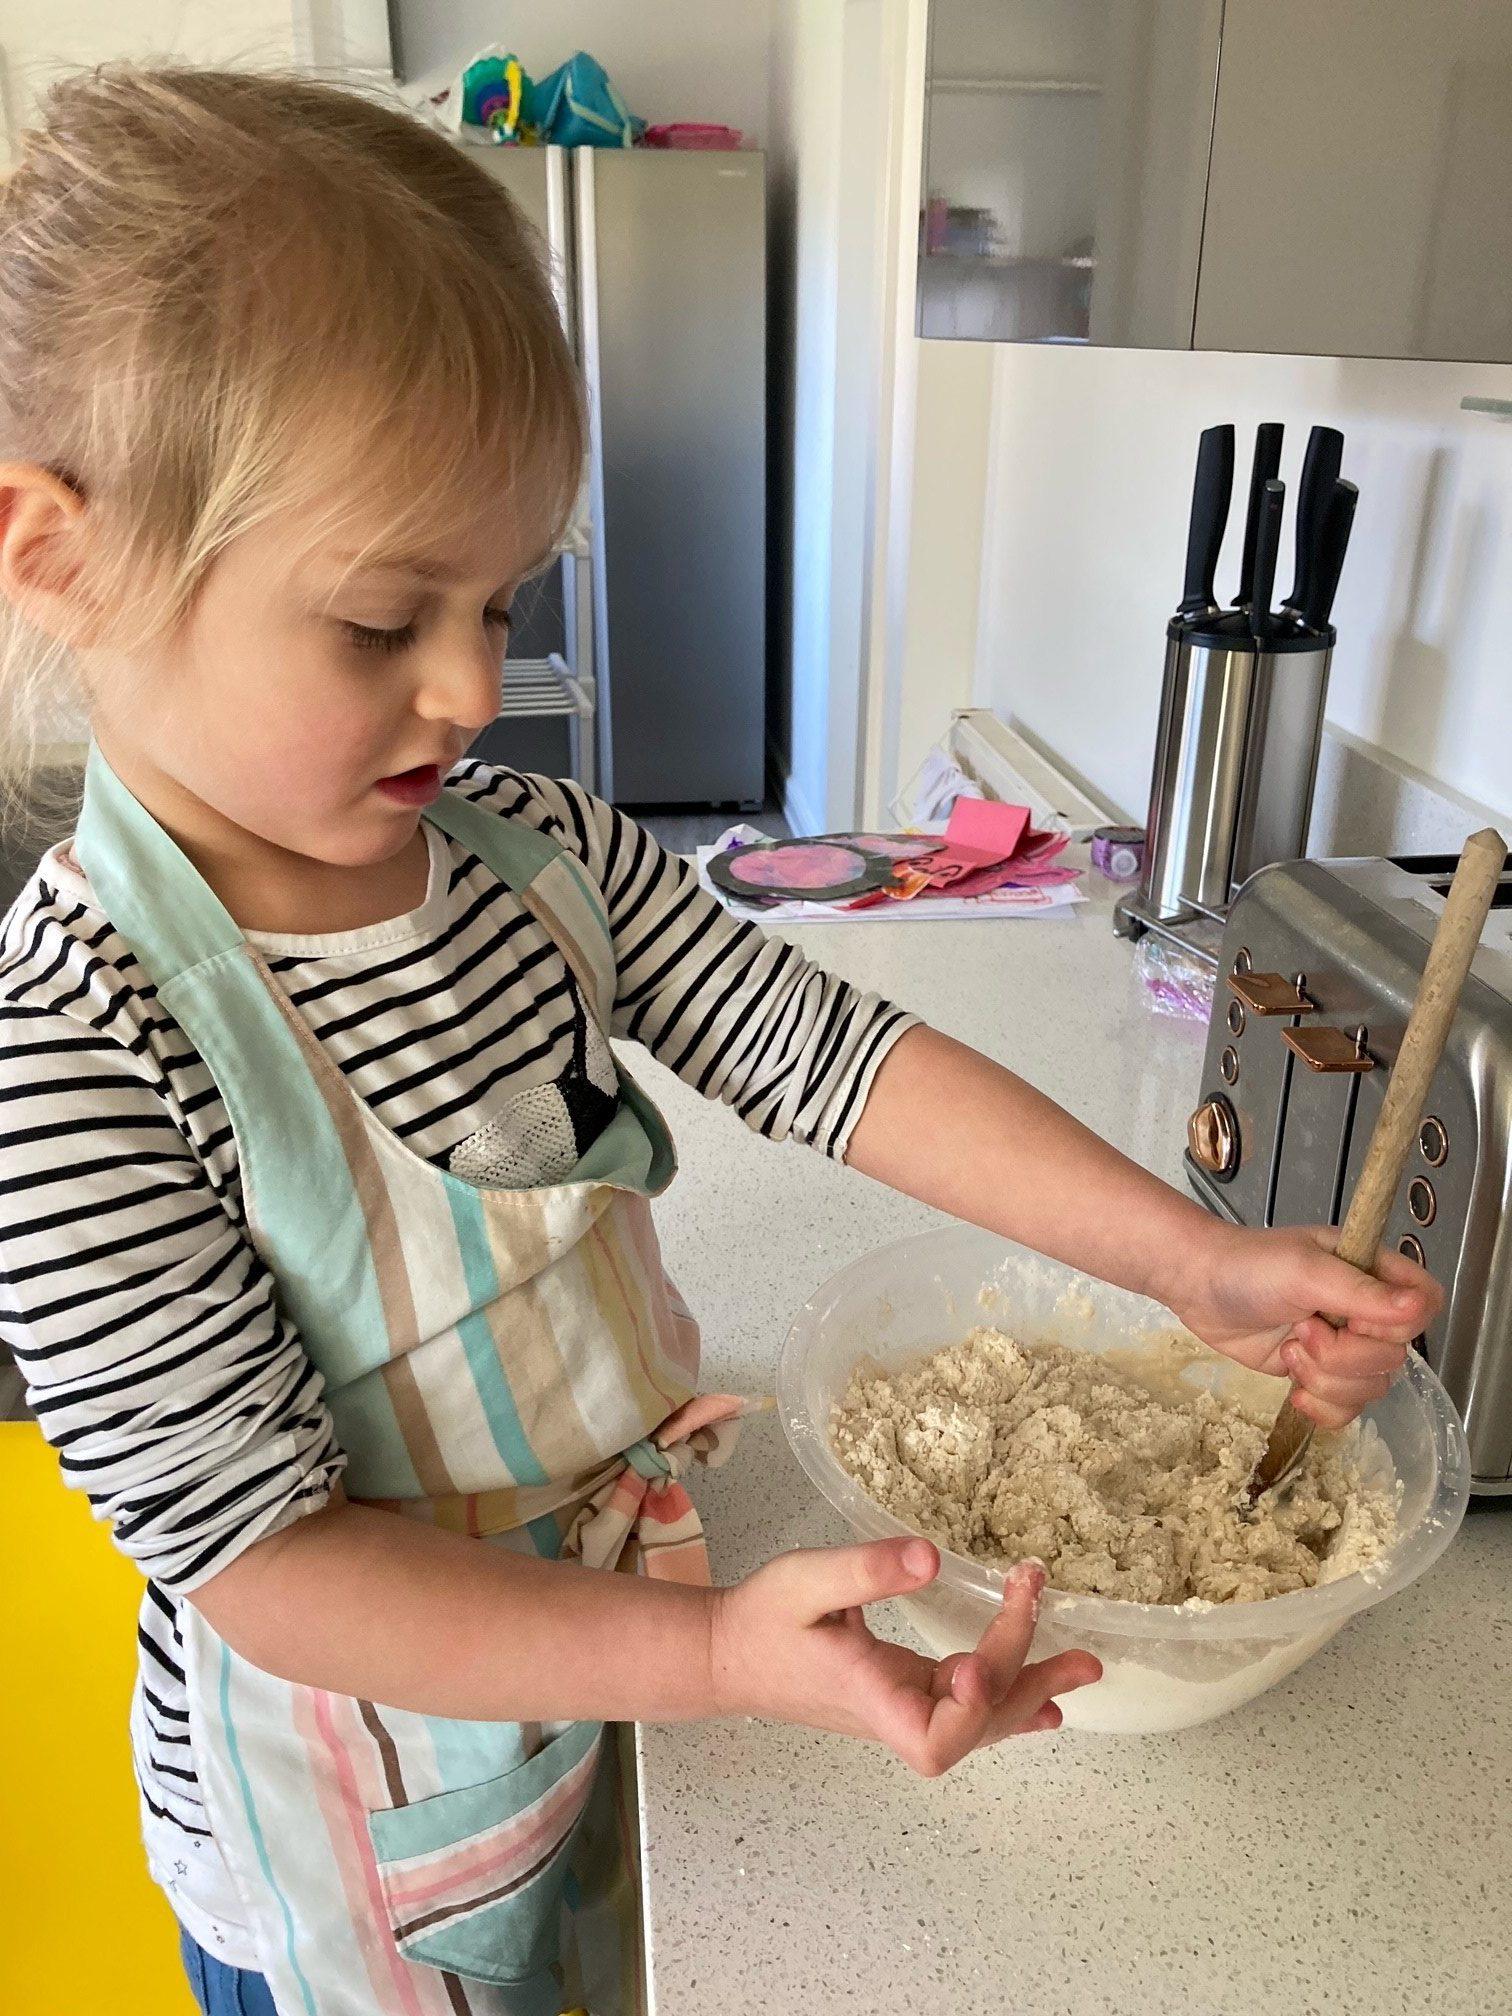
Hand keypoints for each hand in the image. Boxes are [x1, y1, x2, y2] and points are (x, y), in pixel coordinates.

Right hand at [707, 1539, 1100, 1775]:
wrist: (725, 1654)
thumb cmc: (760, 1620)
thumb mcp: (805, 1582)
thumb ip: (865, 1570)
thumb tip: (931, 1555)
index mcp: (872, 1698)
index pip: (937, 1739)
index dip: (970, 1714)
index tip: (977, 1665)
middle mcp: (895, 1714)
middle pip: (977, 1726)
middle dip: (1030, 1684)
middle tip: (1082, 1654)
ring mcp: (901, 1706)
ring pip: (979, 1717)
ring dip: (1031, 1690)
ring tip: (1081, 1666)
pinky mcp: (900, 1691)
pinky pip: (964, 1706)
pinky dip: (1007, 1699)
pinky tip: (1041, 1702)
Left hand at [1166, 1221, 1443, 1428]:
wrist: (1198, 1287)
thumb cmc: (1249, 1266)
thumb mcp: (1304, 1271)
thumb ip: (1360, 1292)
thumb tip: (1418, 1308)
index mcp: (1372, 1272)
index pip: (1423, 1307)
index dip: (1395, 1327)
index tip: (1352, 1320)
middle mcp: (1365, 1310)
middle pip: (1394, 1358)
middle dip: (1343, 1357)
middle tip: (1301, 1331)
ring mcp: (1343, 1345)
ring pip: (1371, 1388)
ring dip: (1325, 1379)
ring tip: (1289, 1350)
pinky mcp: (1319, 1373)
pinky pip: (1346, 1408)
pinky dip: (1321, 1406)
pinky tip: (1293, 1389)